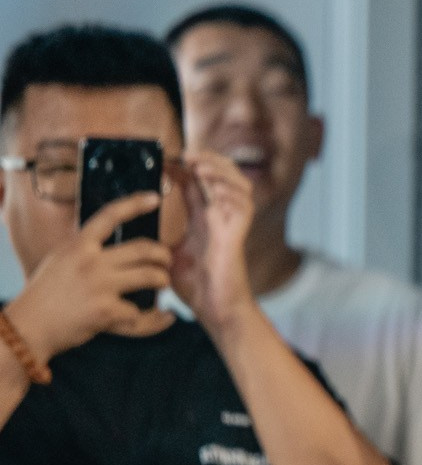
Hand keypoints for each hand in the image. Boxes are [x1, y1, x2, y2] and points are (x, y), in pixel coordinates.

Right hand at [4, 192, 169, 361]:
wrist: (30, 324)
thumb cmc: (48, 292)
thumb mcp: (62, 259)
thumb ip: (88, 250)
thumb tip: (124, 250)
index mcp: (78, 245)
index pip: (109, 216)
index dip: (134, 204)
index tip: (154, 198)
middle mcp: (90, 261)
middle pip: (144, 248)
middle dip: (163, 255)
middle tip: (166, 262)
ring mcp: (99, 285)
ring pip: (151, 276)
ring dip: (163, 280)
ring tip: (161, 284)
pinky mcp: (107, 311)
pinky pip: (142, 312)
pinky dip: (155, 318)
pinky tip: (162, 317)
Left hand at [169, 150, 256, 328]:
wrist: (214, 310)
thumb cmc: (195, 287)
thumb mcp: (167, 253)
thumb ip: (157, 236)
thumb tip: (134, 227)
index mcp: (204, 219)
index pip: (198, 182)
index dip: (184, 166)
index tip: (164, 160)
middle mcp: (221, 217)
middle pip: (223, 175)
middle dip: (206, 159)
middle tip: (186, 155)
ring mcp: (232, 225)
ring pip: (239, 184)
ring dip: (221, 170)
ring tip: (199, 165)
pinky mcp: (238, 235)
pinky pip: (244, 205)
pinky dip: (231, 191)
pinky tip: (212, 186)